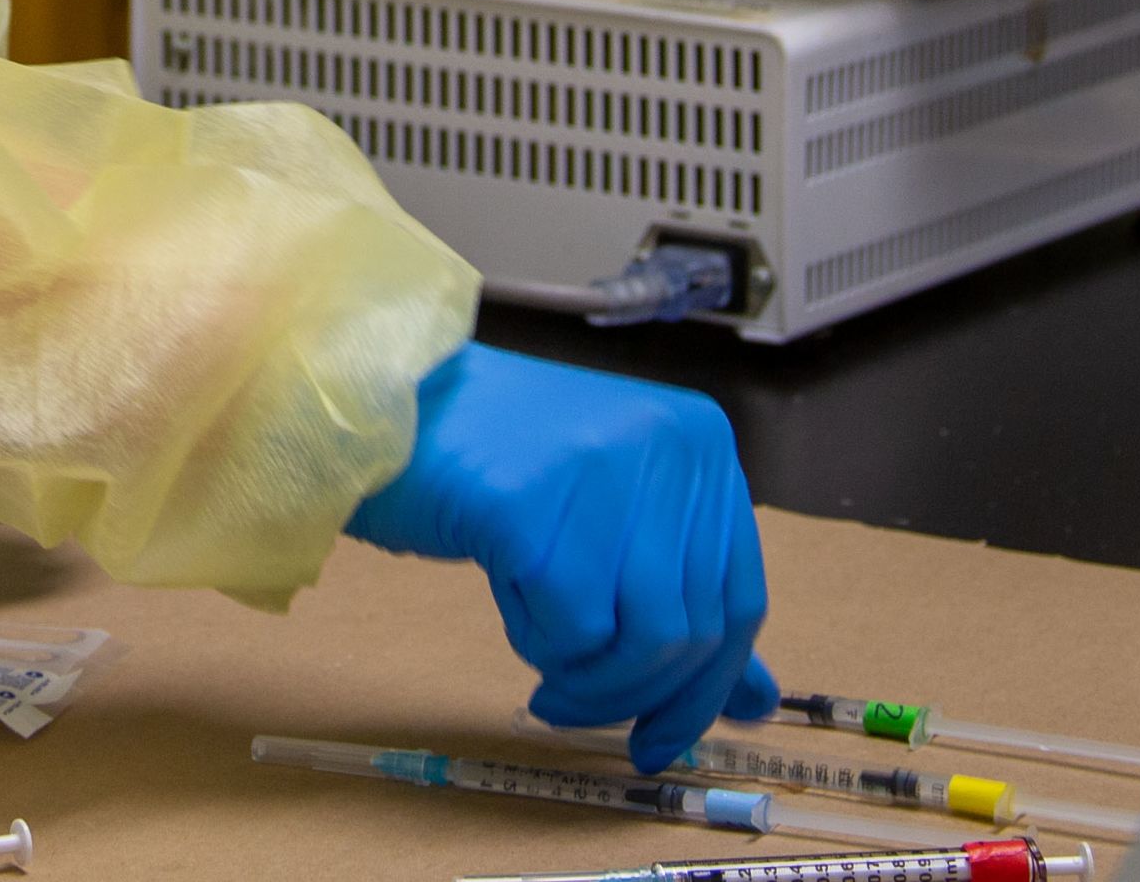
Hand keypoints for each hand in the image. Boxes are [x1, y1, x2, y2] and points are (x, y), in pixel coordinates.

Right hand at [343, 343, 777, 770]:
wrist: (388, 402)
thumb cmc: (498, 461)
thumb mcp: (612, 515)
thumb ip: (681, 595)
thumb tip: (751, 702)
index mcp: (703, 441)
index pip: (741, 599)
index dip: (705, 687)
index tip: (661, 737)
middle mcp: (672, 445)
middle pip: (695, 632)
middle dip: (633, 696)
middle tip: (569, 707)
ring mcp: (607, 467)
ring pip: (643, 641)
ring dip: (587, 682)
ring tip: (540, 661)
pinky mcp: (536, 501)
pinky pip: (569, 630)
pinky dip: (537, 642)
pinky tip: (507, 601)